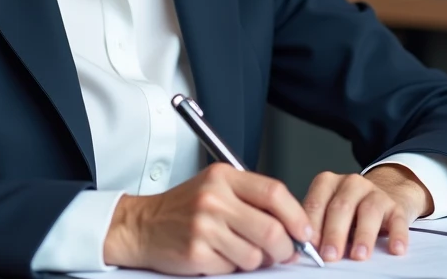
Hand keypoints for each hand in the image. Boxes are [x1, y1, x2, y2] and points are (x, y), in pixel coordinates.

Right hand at [103, 163, 313, 274]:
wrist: (142, 225)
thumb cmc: (183, 208)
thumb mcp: (217, 188)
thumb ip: (253, 200)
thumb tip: (293, 227)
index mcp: (223, 177)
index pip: (274, 193)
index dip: (297, 216)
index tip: (304, 231)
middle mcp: (214, 198)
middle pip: (271, 229)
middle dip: (284, 248)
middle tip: (283, 252)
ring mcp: (204, 226)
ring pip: (255, 255)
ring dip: (254, 260)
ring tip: (236, 249)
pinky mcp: (196, 253)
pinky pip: (232, 268)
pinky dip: (230, 266)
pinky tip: (217, 254)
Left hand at [303, 165, 431, 261]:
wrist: (384, 195)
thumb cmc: (348, 210)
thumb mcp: (327, 211)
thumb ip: (316, 224)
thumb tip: (303, 248)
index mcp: (328, 183)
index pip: (316, 203)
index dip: (312, 225)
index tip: (309, 245)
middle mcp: (351, 183)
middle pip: (341, 207)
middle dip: (334, 233)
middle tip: (330, 255)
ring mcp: (375, 192)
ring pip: (369, 211)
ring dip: (363, 235)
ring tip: (359, 255)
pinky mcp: (396, 206)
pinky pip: (397, 220)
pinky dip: (397, 235)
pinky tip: (395, 249)